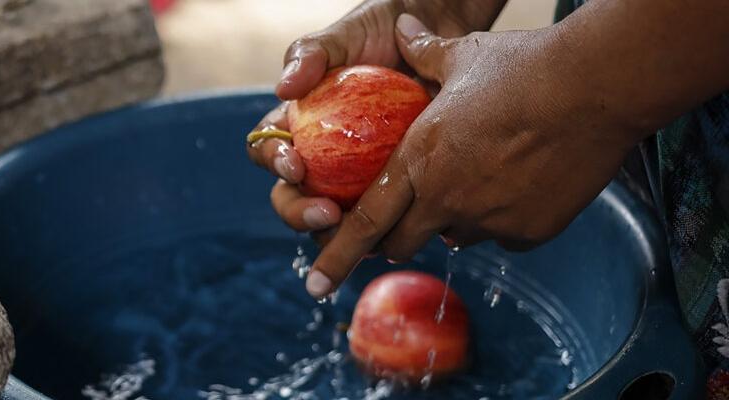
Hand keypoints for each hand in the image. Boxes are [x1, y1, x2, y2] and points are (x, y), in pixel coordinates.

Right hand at [247, 0, 506, 237]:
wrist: (439, 32)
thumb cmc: (384, 28)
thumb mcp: (347, 31)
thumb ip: (311, 52)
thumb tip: (282, 88)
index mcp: (298, 122)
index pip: (268, 149)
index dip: (273, 162)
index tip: (294, 163)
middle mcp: (320, 154)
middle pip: (291, 197)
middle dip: (299, 213)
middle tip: (326, 215)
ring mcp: (354, 174)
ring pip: (331, 219)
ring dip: (337, 235)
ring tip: (361, 235)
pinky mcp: (391, 185)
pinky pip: (382, 215)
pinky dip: (385, 228)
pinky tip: (402, 230)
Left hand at [303, 14, 647, 297]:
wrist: (594, 86)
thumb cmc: (523, 67)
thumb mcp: (464, 56)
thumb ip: (425, 52)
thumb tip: (404, 27)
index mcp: (419, 159)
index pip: (365, 222)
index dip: (336, 256)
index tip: (313, 285)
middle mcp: (447, 198)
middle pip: (402, 243)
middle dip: (394, 242)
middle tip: (399, 231)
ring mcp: (489, 219)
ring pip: (455, 238)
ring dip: (452, 222)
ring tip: (475, 184)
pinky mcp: (529, 231)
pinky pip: (503, 237)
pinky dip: (501, 220)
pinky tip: (519, 185)